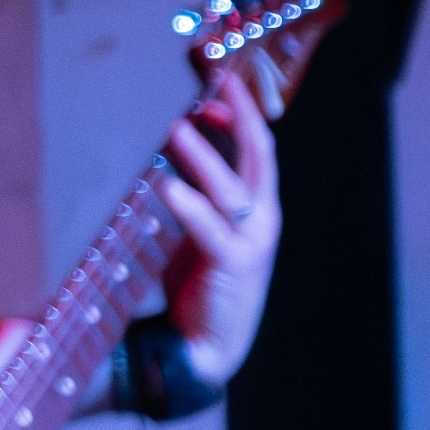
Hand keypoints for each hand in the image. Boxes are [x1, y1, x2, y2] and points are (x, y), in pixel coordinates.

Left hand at [157, 61, 281, 382]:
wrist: (208, 344)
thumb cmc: (204, 282)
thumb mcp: (204, 228)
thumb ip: (202, 193)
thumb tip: (187, 151)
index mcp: (258, 208)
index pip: (258, 151)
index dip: (241, 117)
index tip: (217, 88)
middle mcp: (262, 220)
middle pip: (259, 157)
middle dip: (240, 118)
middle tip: (217, 85)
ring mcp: (252, 243)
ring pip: (232, 188)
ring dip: (205, 156)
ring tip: (176, 129)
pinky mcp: (232, 266)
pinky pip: (211, 230)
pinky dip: (190, 206)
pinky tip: (167, 187)